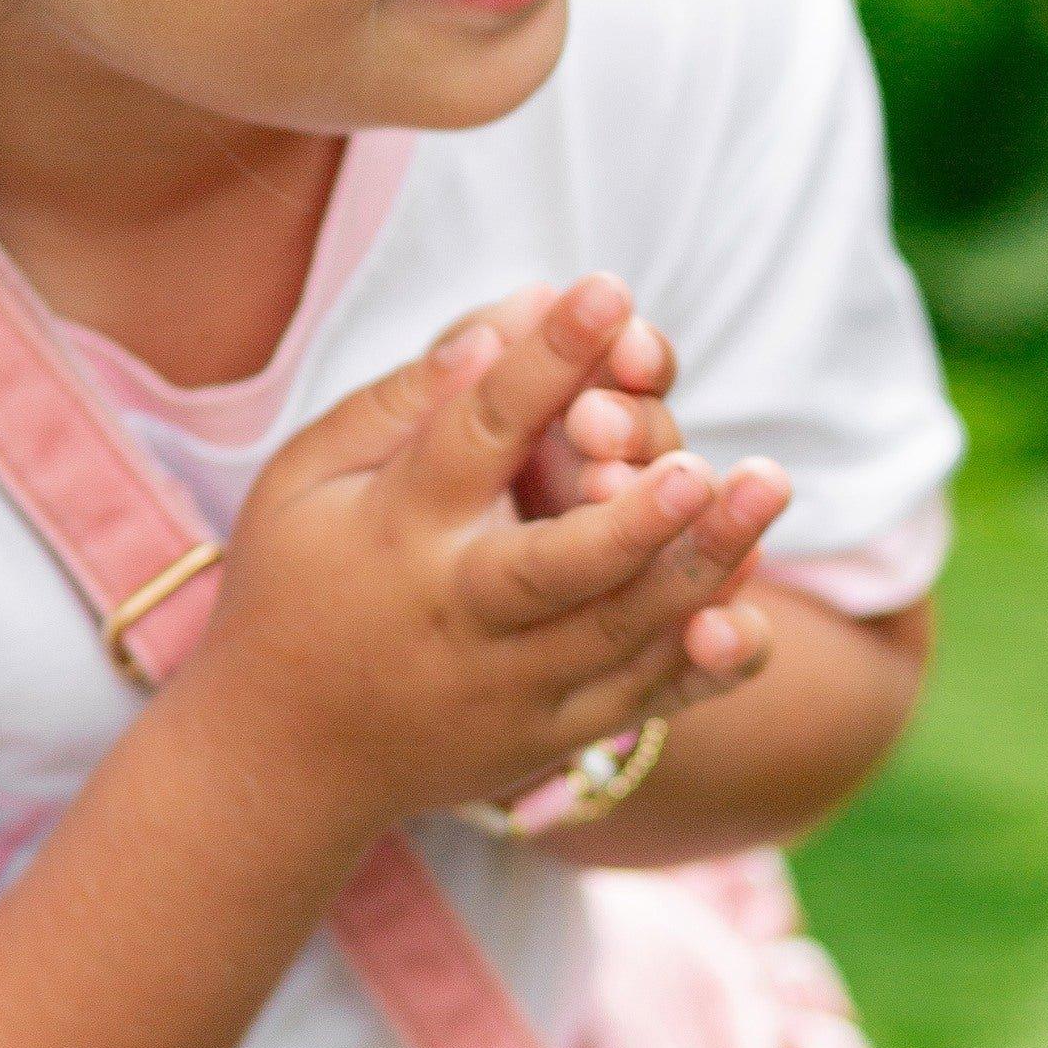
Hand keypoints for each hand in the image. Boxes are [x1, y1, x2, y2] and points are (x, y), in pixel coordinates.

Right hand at [188, 277, 787, 835]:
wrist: (282, 759)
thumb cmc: (296, 582)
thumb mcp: (306, 479)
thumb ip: (401, 401)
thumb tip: (503, 325)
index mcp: (395, 532)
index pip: (475, 434)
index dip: (543, 360)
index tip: (605, 288)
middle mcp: (457, 616)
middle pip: (558, 565)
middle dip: (633, 518)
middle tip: (703, 463)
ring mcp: (508, 687)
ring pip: (618, 634)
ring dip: (700, 566)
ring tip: (765, 489)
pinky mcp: (549, 735)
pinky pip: (640, 701)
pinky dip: (701, 664)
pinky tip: (750, 612)